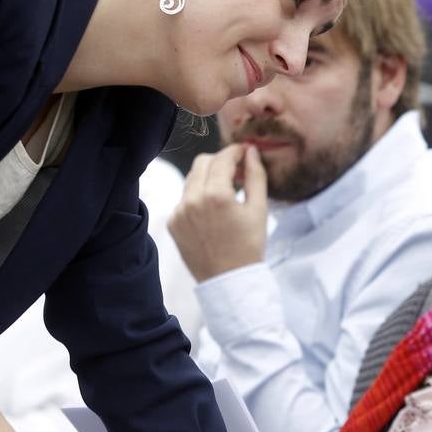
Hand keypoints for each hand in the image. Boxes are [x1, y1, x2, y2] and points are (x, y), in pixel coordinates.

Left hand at [168, 144, 267, 281]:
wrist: (228, 280)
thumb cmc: (249, 247)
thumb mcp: (259, 210)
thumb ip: (255, 176)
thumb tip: (251, 152)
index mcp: (216, 195)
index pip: (223, 158)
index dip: (236, 151)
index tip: (245, 152)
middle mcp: (193, 200)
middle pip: (203, 162)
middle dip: (220, 161)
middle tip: (237, 172)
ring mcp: (179, 212)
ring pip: (191, 179)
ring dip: (208, 178)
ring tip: (226, 193)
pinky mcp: (173, 223)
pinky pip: (184, 198)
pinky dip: (198, 197)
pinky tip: (213, 212)